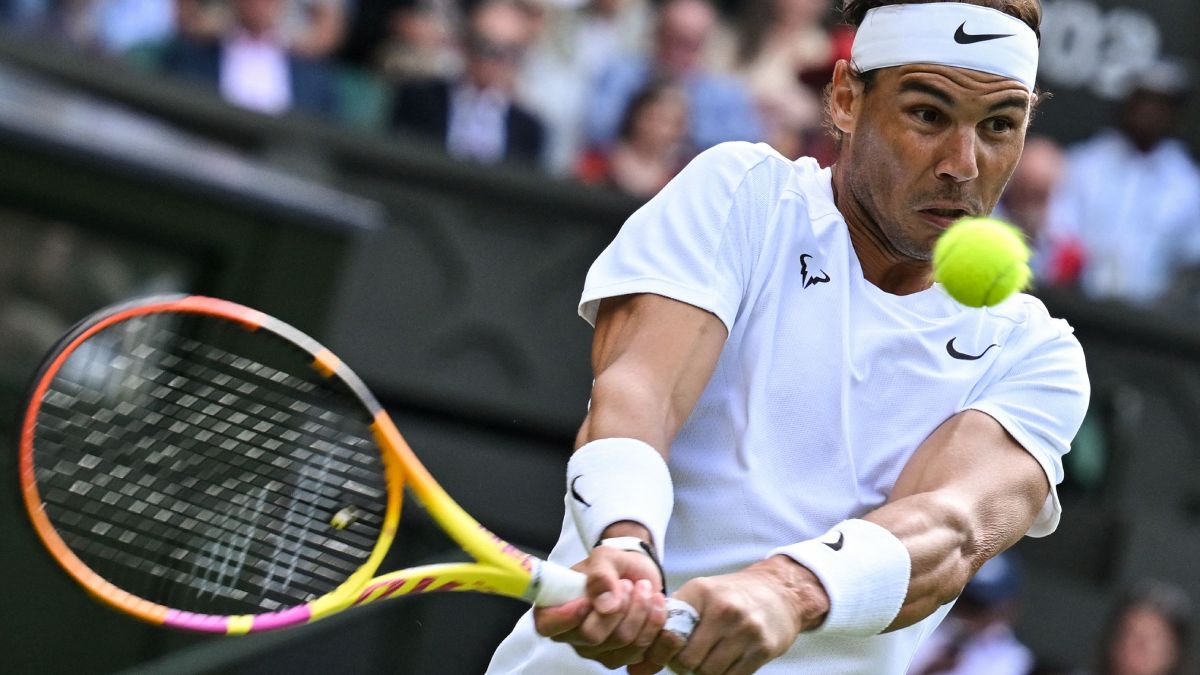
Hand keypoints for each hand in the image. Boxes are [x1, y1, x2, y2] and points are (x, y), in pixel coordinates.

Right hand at [534, 545, 667, 668]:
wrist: (639, 575)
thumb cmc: (614, 566)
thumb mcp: (605, 557)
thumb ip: (601, 574)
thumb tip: (605, 603)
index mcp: (558, 610)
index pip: (548, 626)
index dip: (565, 617)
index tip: (587, 600)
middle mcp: (575, 637)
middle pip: (593, 637)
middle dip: (619, 607)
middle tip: (629, 585)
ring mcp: (600, 652)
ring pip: (623, 644)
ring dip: (642, 612)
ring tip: (645, 589)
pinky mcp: (626, 658)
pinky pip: (644, 656)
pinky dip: (656, 627)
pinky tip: (657, 607)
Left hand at [630, 556, 828, 674]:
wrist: (778, 593)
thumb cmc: (728, 597)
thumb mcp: (699, 596)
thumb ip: (668, 624)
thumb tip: (634, 667)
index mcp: (701, 592)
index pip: (668, 633)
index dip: (661, 652)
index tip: (665, 653)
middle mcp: (724, 609)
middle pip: (687, 660)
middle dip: (682, 666)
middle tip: (685, 661)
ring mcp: (746, 629)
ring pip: (709, 672)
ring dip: (702, 673)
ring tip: (705, 660)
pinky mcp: (764, 648)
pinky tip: (724, 662)